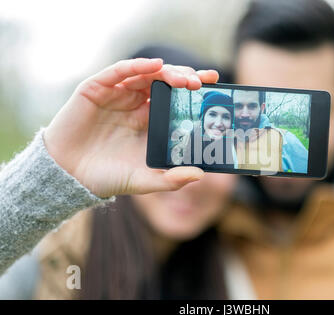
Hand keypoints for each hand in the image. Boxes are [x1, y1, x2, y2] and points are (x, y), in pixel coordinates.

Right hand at [44, 58, 218, 197]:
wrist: (68, 177)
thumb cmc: (107, 177)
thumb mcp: (144, 180)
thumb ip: (170, 180)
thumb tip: (200, 175)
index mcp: (149, 121)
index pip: (175, 99)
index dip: (193, 91)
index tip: (214, 86)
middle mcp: (135, 105)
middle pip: (164, 83)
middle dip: (184, 79)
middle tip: (201, 84)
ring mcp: (117, 95)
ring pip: (146, 74)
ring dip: (166, 73)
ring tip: (183, 80)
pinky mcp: (96, 89)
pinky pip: (118, 72)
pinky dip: (136, 66)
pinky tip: (154, 65)